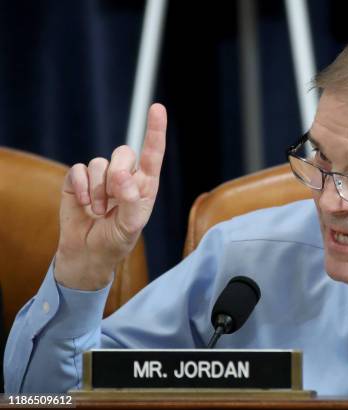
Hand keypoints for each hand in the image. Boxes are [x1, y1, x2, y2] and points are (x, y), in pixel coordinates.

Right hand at [54, 104, 166, 289]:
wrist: (88, 252)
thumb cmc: (116, 240)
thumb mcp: (130, 227)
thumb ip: (130, 202)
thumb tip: (122, 176)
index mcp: (145, 185)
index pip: (152, 154)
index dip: (155, 130)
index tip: (157, 109)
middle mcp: (126, 176)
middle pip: (124, 152)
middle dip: (117, 175)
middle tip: (114, 201)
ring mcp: (102, 176)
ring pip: (100, 162)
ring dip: (99, 190)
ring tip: (100, 211)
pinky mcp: (79, 179)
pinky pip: (79, 169)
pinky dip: (82, 188)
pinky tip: (85, 205)